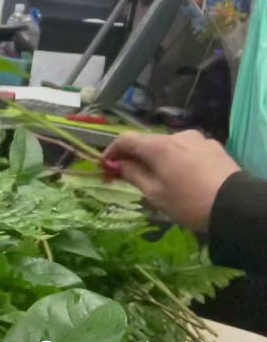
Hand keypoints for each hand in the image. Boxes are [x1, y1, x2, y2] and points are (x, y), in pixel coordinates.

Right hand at [102, 130, 241, 231]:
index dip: (111, 151)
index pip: (125, 139)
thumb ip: (133, 174)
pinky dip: (177, 159)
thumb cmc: (188, 202)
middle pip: (147, 142)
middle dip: (135, 157)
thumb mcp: (154, 193)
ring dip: (158, 158)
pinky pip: (188, 149)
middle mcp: (177, 136)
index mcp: (158, 146)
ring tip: (158, 178)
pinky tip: (182, 175)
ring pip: (169, 145)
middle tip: (127, 175)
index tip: (104, 166)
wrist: (236, 205)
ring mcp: (198, 139)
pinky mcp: (214, 147)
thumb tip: (117, 164)